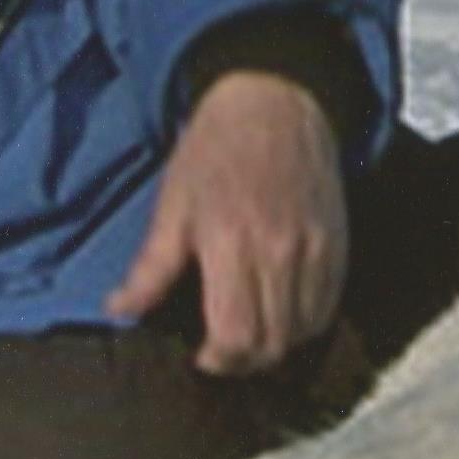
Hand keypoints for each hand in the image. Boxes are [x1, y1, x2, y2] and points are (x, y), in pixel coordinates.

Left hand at [107, 70, 347, 374]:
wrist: (274, 98)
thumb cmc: (215, 150)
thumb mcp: (173, 205)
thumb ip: (151, 268)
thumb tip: (120, 309)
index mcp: (231, 244)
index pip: (236, 336)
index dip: (219, 360)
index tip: (203, 354)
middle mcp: (280, 252)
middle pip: (273, 343)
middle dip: (245, 360)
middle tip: (224, 350)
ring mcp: (315, 249)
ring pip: (305, 330)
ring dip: (278, 344)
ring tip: (253, 333)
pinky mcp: (338, 242)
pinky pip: (330, 305)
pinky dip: (307, 321)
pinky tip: (283, 311)